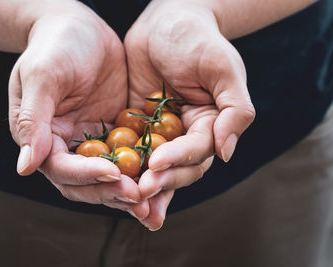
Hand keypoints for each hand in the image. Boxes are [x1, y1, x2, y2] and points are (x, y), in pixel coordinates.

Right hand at [8, 1, 147, 216]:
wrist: (81, 27)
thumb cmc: (55, 45)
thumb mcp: (42, 76)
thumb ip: (33, 121)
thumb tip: (25, 168)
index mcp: (42, 138)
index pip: (61, 168)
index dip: (85, 175)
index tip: (112, 173)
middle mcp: (66, 146)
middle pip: (85, 182)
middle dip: (110, 191)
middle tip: (139, 195)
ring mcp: (92, 141)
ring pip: (108, 177)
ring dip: (128, 190)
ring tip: (152, 199)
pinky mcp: (114, 133)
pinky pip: (128, 157)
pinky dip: (142, 170)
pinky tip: (162, 176)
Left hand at [124, 0, 254, 229]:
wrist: (166, 22)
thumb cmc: (198, 39)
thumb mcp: (223, 68)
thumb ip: (234, 110)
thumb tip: (226, 153)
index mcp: (210, 125)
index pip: (198, 151)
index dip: (179, 159)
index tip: (157, 163)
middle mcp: (186, 135)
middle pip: (177, 168)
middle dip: (160, 181)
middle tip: (138, 192)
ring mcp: (160, 134)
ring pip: (153, 168)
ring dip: (142, 186)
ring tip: (126, 201)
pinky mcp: (137, 128)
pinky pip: (129, 152)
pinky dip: (122, 168)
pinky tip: (107, 181)